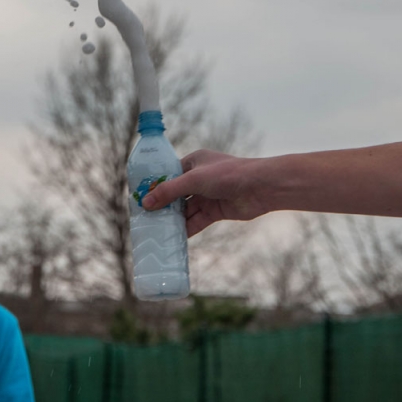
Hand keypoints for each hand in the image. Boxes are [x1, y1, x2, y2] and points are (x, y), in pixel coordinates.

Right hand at [142, 149, 270, 236]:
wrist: (261, 187)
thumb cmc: (228, 174)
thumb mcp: (194, 180)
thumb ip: (170, 191)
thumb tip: (146, 203)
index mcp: (194, 162)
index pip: (169, 174)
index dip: (156, 187)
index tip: (140, 198)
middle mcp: (200, 178)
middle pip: (176, 194)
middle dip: (163, 206)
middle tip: (145, 219)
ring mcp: (208, 195)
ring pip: (186, 209)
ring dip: (173, 220)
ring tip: (156, 231)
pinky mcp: (216, 211)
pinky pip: (197, 221)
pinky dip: (187, 229)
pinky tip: (174, 238)